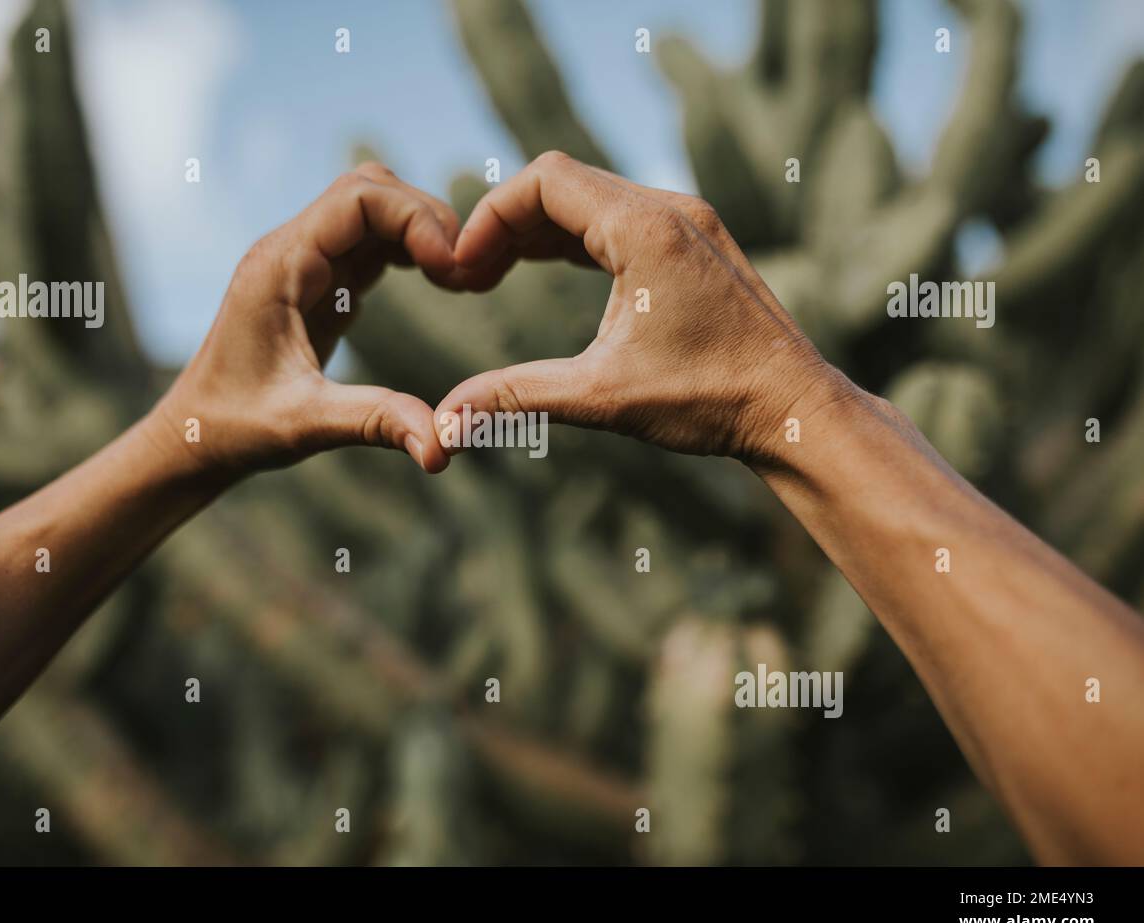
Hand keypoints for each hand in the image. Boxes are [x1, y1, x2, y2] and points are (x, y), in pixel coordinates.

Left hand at [154, 163, 460, 480]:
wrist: (193, 438)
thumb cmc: (234, 427)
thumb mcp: (305, 425)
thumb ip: (375, 422)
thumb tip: (443, 446)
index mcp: (279, 265)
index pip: (358, 197)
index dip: (416, 219)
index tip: (453, 269)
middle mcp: (290, 251)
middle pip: (371, 189)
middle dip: (426, 219)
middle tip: (466, 274)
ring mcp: (304, 264)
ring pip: (373, 210)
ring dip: (420, 232)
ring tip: (458, 278)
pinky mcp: (317, 285)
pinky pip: (369, 243)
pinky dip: (409, 251)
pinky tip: (437, 283)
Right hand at [437, 151, 846, 465]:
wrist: (794, 410)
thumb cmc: (710, 399)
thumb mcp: (602, 397)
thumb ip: (516, 396)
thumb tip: (445, 423)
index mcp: (645, 229)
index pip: (542, 183)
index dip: (488, 219)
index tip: (460, 271)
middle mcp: (670, 209)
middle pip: (562, 183)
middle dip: (505, 224)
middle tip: (469, 279)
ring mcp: (689, 222)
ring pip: (591, 198)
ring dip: (537, 230)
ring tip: (494, 277)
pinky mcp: (697, 242)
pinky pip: (619, 217)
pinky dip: (575, 237)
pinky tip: (547, 270)